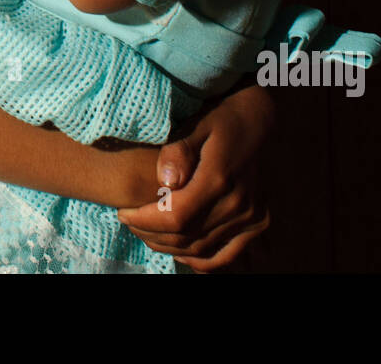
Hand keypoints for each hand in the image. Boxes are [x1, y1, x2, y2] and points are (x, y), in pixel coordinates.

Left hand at [116, 83, 275, 271]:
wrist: (257, 120)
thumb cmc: (218, 119)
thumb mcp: (195, 124)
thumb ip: (178, 150)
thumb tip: (164, 180)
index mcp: (219, 179)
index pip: (175, 216)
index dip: (144, 221)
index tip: (123, 213)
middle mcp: (238, 204)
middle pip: (186, 237)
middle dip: (150, 235)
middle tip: (129, 222)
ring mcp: (251, 216)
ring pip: (201, 250)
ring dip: (169, 248)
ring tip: (147, 233)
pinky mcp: (257, 223)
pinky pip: (224, 256)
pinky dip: (199, 261)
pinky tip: (178, 251)